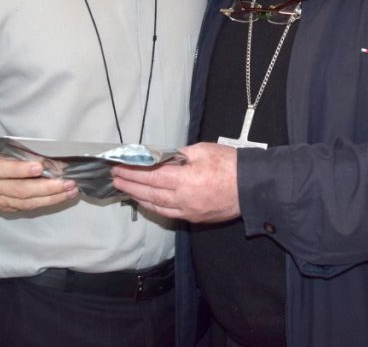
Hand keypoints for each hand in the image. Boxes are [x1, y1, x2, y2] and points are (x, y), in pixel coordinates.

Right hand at [0, 153, 77, 211]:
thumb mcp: (1, 149)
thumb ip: (21, 153)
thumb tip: (49, 159)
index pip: (3, 169)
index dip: (21, 169)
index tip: (40, 167)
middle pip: (20, 190)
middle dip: (47, 188)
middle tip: (67, 183)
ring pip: (26, 203)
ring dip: (52, 198)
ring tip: (70, 191)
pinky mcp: (4, 207)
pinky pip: (27, 207)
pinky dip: (45, 202)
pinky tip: (60, 197)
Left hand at [111, 142, 239, 222]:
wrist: (253, 187)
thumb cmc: (230, 164)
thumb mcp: (203, 150)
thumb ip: (179, 155)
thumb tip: (162, 158)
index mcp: (185, 180)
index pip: (151, 176)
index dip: (132, 172)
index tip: (119, 167)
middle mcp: (183, 199)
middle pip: (149, 193)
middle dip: (130, 185)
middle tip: (115, 178)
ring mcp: (188, 211)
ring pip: (156, 206)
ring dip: (138, 197)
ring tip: (125, 189)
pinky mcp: (195, 218)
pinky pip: (168, 214)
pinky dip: (154, 207)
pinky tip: (146, 201)